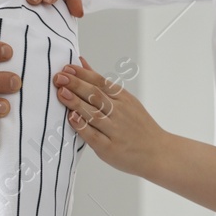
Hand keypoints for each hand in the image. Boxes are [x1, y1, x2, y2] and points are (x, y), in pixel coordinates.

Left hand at [54, 55, 165, 177]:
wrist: (157, 152)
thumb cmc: (137, 126)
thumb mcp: (125, 100)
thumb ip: (100, 83)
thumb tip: (81, 62)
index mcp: (123, 98)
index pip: (100, 82)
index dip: (82, 74)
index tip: (66, 68)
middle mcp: (120, 112)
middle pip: (95, 95)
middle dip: (76, 85)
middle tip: (59, 77)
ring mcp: (115, 130)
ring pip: (94, 114)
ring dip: (76, 102)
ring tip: (61, 93)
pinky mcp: (110, 148)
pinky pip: (94, 136)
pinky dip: (82, 126)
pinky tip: (72, 118)